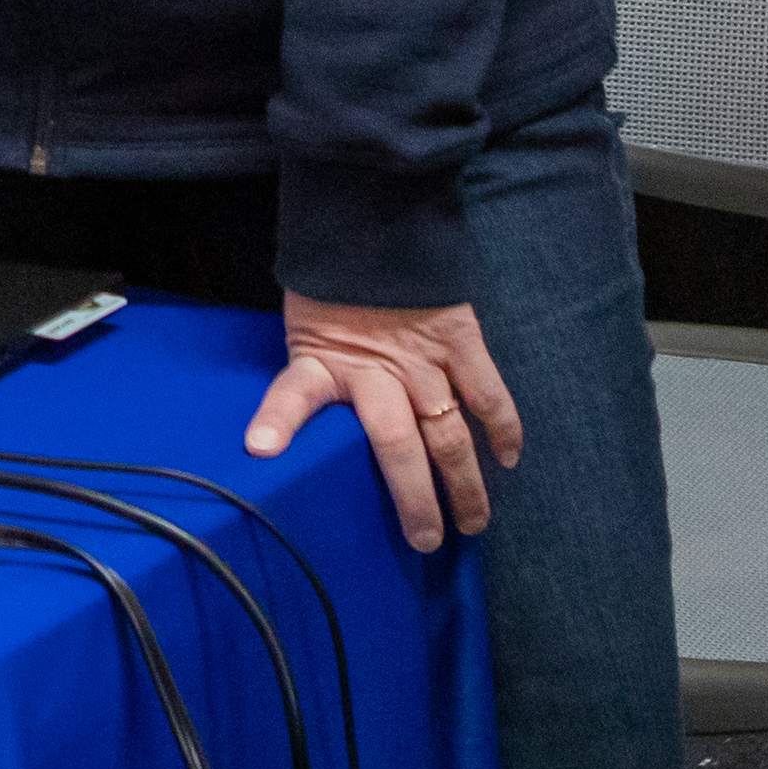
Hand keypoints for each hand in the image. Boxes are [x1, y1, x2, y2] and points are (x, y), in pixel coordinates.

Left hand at [244, 296, 524, 552]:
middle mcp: (375, 369)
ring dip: (464, 481)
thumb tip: (274, 441)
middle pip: (396, 445)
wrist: (373, 226)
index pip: (293, 394)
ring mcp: (422, 358)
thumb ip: (309, 382)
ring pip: (448, 431)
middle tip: (426, 542)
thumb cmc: (333, 291)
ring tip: (473, 523)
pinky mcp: (458, 338)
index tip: (260, 448)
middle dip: (415, 498)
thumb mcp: (303, 333)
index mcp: (324, 363)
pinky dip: (501, 424)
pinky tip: (507, 457)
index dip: (276, 420)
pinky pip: (485, 390)